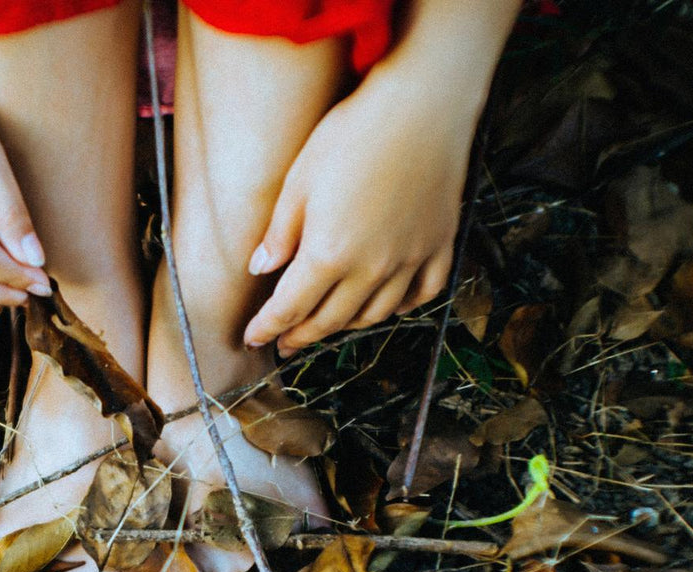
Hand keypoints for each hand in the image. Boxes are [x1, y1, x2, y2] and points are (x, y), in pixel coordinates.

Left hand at [241, 78, 476, 353]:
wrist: (421, 105)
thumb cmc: (352, 134)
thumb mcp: (299, 179)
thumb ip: (280, 232)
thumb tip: (259, 268)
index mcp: (328, 254)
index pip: (289, 308)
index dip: (268, 328)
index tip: (253, 339)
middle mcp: (370, 268)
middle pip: (330, 320)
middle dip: (302, 335)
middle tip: (285, 344)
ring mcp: (409, 260)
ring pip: (374, 314)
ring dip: (345, 326)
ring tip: (327, 324)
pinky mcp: (439, 246)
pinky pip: (421, 294)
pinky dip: (400, 307)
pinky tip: (385, 305)